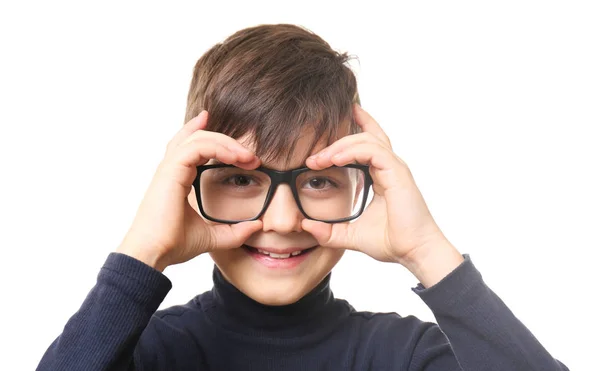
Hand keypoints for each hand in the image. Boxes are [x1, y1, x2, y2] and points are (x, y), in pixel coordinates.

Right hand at [117, 111, 262, 271]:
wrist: (154, 253)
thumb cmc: (173, 245)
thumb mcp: (212, 236)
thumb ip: (235, 231)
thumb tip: (257, 225)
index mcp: (178, 179)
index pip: (196, 148)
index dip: (220, 145)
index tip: (246, 156)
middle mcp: (172, 170)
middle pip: (199, 138)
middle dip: (228, 141)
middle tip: (251, 155)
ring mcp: (170, 168)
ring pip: (199, 138)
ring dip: (227, 143)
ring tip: (248, 156)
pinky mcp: (170, 171)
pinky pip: (197, 147)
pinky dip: (219, 147)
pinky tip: (237, 158)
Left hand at [303, 105, 462, 284]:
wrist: (414, 253)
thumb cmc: (392, 242)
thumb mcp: (352, 235)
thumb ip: (329, 232)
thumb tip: (305, 226)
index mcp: (382, 176)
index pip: (366, 145)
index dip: (347, 136)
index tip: (319, 146)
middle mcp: (390, 167)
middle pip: (364, 137)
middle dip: (336, 142)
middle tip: (313, 157)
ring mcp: (395, 168)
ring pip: (367, 140)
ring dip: (340, 146)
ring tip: (320, 159)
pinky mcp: (398, 174)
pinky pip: (374, 152)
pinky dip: (353, 152)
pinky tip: (335, 160)